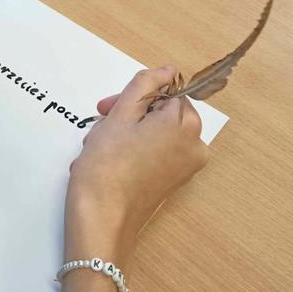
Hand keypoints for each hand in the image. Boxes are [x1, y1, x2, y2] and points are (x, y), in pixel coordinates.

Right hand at [64, 65, 209, 260]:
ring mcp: (185, 168)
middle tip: (100, 123)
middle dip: (128, 114)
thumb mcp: (120, 114)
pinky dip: (132, 151)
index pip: (165, 92)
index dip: (134, 95)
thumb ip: (145, 84)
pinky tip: (107, 160)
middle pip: (161, 113)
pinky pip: (155, 154)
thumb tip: (168, 70)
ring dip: (125, 133)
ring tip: (98, 146)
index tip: (107, 107)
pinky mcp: (172, 183)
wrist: (102, 221)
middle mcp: (194, 145)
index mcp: (185, 124)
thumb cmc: (107, 165)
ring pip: (154, 133)